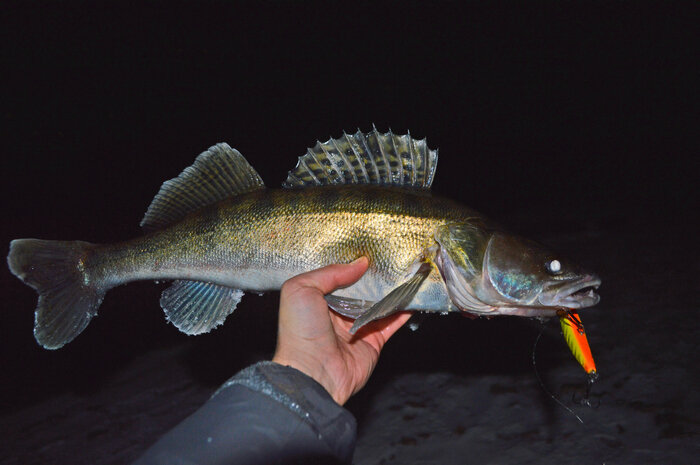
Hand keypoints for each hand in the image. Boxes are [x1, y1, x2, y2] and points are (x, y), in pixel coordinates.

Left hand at [272, 257, 410, 404]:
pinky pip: (392, 323)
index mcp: (318, 299)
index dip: (353, 263)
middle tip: (394, 257)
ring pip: (380, 304)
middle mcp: (338, 312)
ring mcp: (357, 327)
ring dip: (394, 291)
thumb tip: (360, 263)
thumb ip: (330, 273)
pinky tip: (413, 296)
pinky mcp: (373, 342)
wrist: (313, 373)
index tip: (371, 248)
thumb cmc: (299, 332)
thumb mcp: (301, 290)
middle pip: (363, 289)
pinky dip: (404, 311)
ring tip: (408, 273)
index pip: (339, 276)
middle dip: (377, 276)